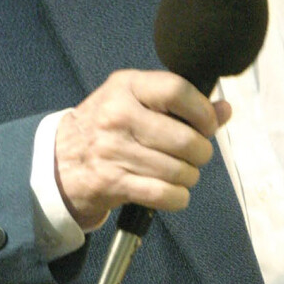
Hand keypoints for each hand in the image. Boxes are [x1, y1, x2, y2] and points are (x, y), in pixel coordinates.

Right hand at [55, 69, 230, 231]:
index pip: (177, 91)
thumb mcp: (135, 101)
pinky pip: (164, 194)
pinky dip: (177, 197)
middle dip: (201, 152)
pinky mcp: (113, 182)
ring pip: (179, 170)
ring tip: (180, 172)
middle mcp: (118, 115)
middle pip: (185, 138)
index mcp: (126, 86)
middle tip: (195, 154)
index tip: (207, 125)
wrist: (59, 162)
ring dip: (188, 176)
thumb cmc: (106, 127)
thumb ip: (181, 103)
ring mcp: (113, 150)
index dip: (203, 112)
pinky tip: (172, 191)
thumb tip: (225, 110)